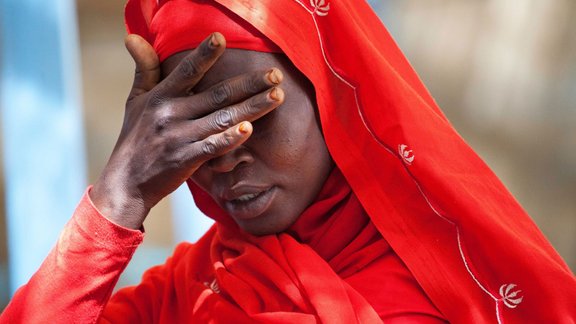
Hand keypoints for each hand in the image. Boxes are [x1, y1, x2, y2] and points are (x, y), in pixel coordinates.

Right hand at [90, 33, 283, 228]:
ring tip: (277, 96)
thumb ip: (144, 69)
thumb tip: (133, 38)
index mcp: (161, 97)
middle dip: (249, 83)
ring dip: (252, 107)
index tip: (222, 38)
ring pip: (222, 118)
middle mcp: (171, 114)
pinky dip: (230, 138)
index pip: (186, 71)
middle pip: (217, 94)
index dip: (203, 54)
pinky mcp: (185, 160)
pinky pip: (212, 147)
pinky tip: (249, 129)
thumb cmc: (135, 139)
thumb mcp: (135, 101)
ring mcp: (179, 137)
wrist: (126, 182)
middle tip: (275, 75)